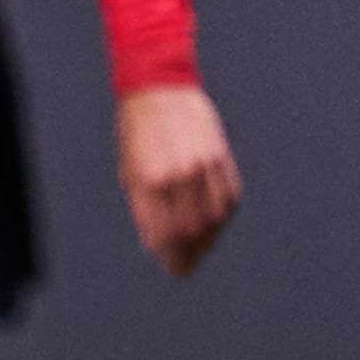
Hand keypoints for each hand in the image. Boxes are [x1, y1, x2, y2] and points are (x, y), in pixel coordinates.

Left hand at [115, 85, 241, 276]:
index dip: (171, 256)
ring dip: (210, 238)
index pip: (164, 233)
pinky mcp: (221, 157)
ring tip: (203, 248)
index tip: (175, 269)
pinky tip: (216, 223)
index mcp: (148, 181)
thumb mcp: (130, 170)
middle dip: (190, 253)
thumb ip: (145, 207)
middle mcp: (178, 175)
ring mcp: (203, 166)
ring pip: (215, 217)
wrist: (161, 90)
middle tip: (188, 266)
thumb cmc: (138, 132)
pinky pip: (229, 197)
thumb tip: (160, 240)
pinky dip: (224, 215)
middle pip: (191, 230)